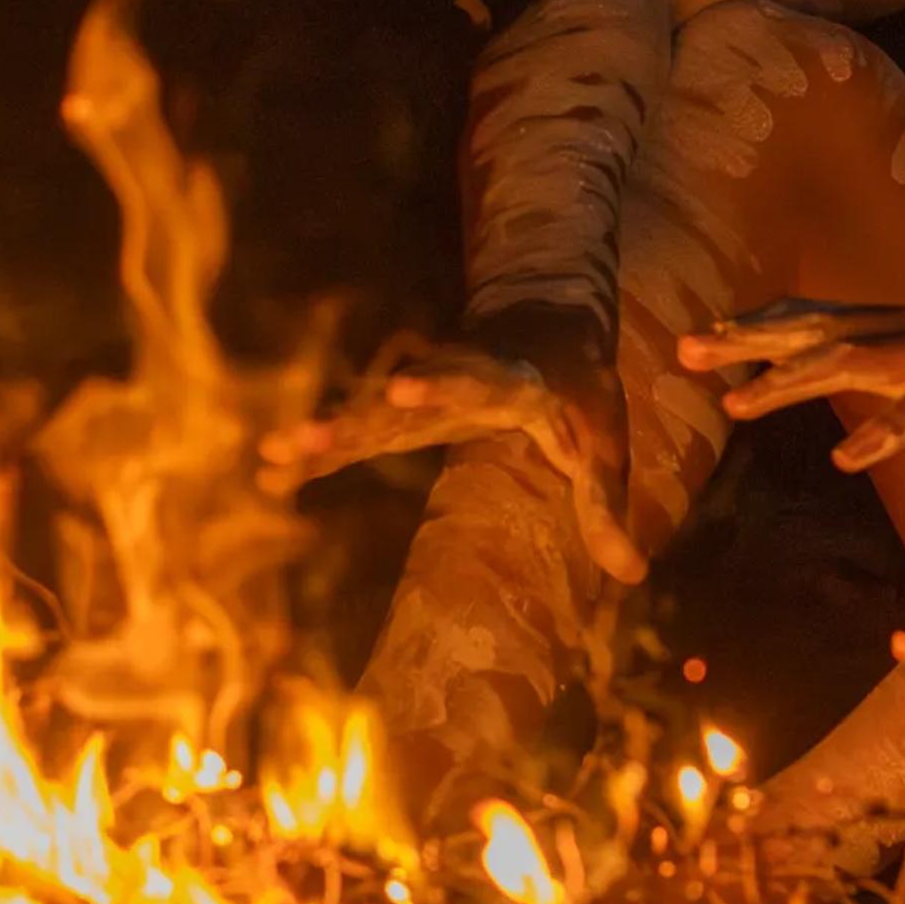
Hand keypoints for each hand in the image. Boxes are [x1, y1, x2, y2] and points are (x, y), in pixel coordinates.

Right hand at [261, 301, 645, 583]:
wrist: (548, 327)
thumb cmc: (581, 390)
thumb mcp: (604, 444)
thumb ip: (606, 507)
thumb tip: (633, 576)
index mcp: (510, 381)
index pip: (472, 383)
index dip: (436, 389)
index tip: (399, 394)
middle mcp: (453, 381)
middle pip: (398, 399)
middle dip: (353, 418)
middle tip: (308, 434)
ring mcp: (422, 394)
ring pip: (366, 411)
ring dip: (320, 433)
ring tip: (270, 452)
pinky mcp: (401, 411)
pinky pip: (355, 430)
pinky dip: (317, 451)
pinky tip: (271, 472)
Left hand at [675, 297, 904, 471]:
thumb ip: (903, 375)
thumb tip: (850, 386)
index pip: (823, 319)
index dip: (761, 327)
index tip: (702, 338)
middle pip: (822, 332)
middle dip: (751, 343)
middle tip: (684, 353)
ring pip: (861, 362)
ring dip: (796, 380)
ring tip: (739, 405)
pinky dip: (889, 430)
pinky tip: (847, 457)